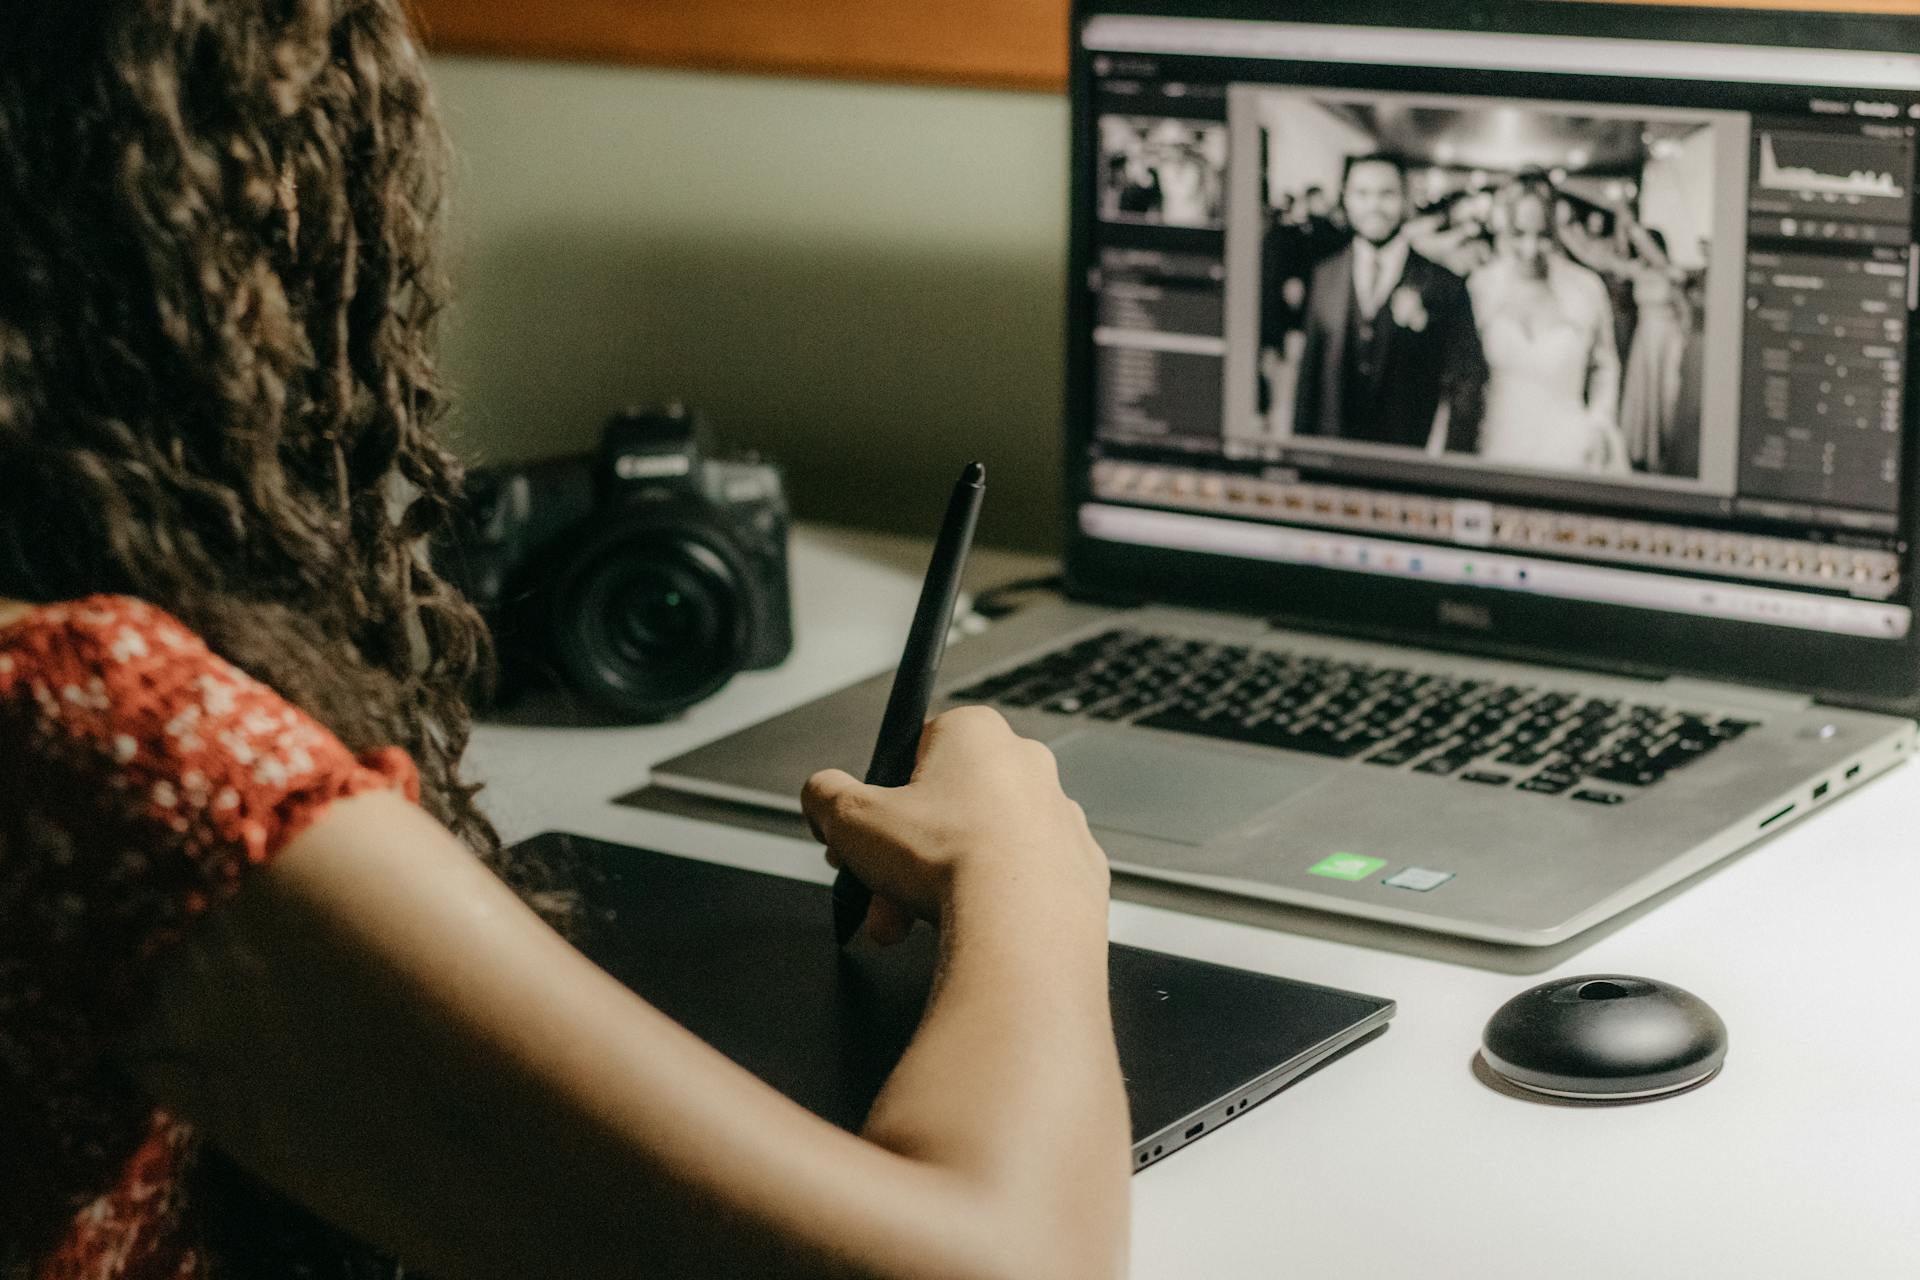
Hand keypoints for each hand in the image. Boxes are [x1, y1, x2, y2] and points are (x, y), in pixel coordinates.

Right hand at [803, 707, 1109, 945]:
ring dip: (939, 884)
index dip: (878, 800)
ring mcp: (1060, 816)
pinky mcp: (1079, 866)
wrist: (1023, 927)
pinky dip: (993, 903)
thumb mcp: (851, 818)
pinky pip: (1022, 880)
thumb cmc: (949, 861)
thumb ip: (824, 795)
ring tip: (910, 922)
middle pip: (944, 809)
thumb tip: (820, 796)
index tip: (863, 836)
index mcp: (975, 733)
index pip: (913, 753)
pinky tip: (969, 929)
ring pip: (981, 847)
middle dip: (903, 856)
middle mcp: (1026, 764)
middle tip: (878, 891)